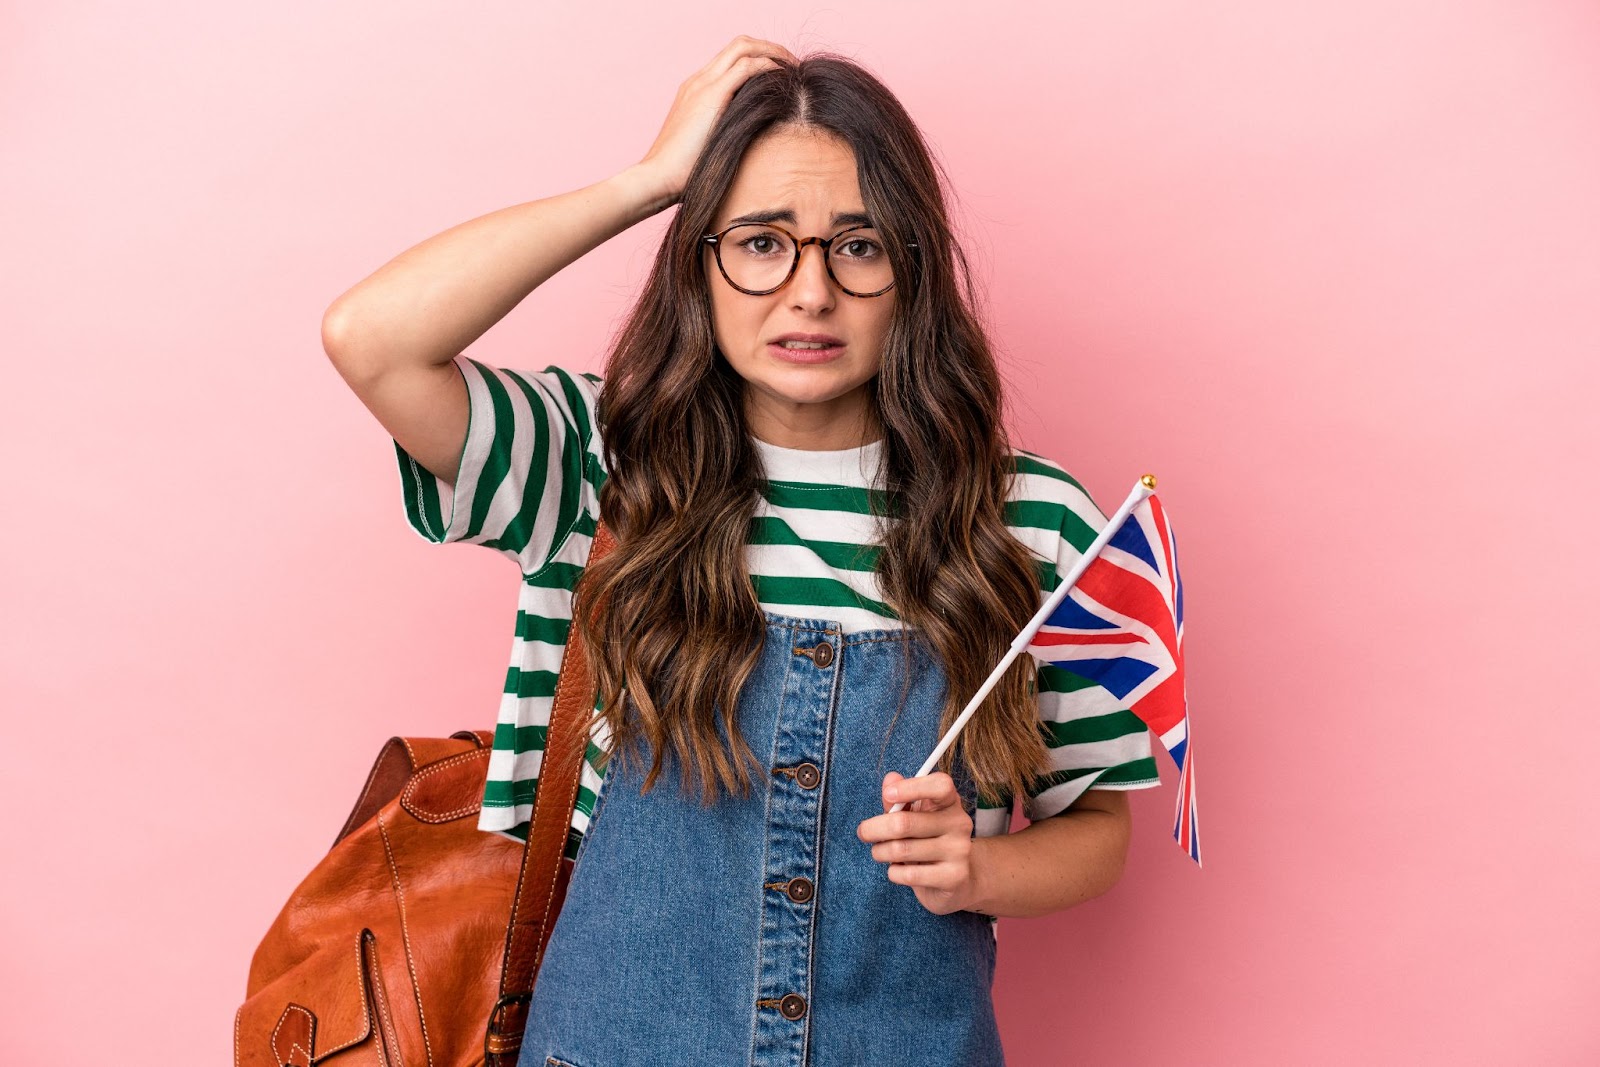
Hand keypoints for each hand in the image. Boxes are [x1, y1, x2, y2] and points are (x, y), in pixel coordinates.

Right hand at [634, 35, 797, 203]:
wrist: (657, 178)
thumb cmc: (683, 173)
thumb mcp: (709, 146)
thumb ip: (726, 134)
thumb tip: (754, 141)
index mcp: (696, 89)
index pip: (731, 59)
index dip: (759, 59)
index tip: (782, 75)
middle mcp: (699, 80)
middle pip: (739, 45)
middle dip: (771, 49)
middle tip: (794, 66)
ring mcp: (703, 84)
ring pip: (743, 48)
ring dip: (773, 53)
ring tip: (794, 69)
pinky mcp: (711, 95)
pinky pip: (746, 67)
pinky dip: (769, 67)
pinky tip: (784, 80)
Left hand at [856, 770, 983, 915]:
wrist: (954, 879)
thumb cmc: (927, 839)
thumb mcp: (913, 815)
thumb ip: (899, 799)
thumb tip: (890, 779)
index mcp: (949, 802)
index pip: (940, 785)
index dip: (911, 787)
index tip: (888, 795)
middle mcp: (959, 823)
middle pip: (904, 823)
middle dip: (874, 829)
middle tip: (863, 833)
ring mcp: (959, 851)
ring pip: (901, 850)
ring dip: (880, 852)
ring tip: (880, 852)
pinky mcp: (954, 877)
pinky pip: (908, 874)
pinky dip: (894, 873)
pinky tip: (898, 870)